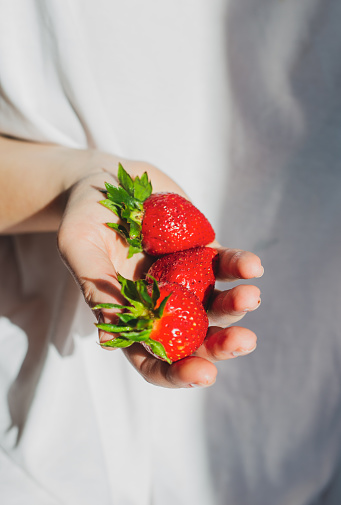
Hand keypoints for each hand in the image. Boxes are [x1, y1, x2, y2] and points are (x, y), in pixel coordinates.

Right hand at [58, 156, 262, 388]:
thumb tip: (108, 339)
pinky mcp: (202, 251)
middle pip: (194, 339)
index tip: (202, 374)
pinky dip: (240, 266)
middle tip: (243, 342)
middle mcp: (161, 303)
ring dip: (237, 305)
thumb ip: (95, 285)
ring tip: (251, 296)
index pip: (153, 358)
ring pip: (217, 305)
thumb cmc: (84, 216)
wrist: (107, 179)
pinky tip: (252, 266)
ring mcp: (185, 278)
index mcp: (129, 314)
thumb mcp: (78, 246)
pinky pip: (226, 265)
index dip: (177, 373)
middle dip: (220, 345)